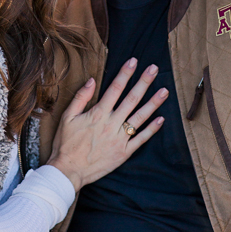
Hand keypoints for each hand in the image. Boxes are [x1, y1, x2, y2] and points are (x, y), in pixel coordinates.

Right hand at [48, 58, 166, 189]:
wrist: (68, 170)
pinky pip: (141, 139)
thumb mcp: (67, 117)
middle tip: (154, 69)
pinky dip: (152, 129)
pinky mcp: (124, 152)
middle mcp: (111, 124)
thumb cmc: (65, 144)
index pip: (115, 88)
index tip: (133, 61)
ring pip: (140, 117)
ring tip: (164, 91)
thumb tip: (91, 81)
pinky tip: (161, 119)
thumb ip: (80, 98)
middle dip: (143, 82)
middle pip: (131, 99)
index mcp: (98, 114)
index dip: (125, 73)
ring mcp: (119, 139)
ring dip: (153, 103)